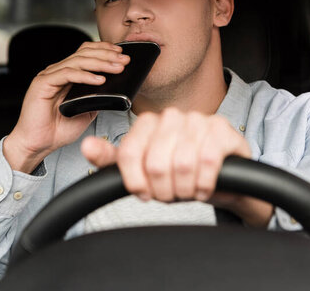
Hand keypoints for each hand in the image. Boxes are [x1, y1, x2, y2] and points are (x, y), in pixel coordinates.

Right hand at [3, 41, 129, 172]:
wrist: (37, 145)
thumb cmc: (56, 130)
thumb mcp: (86, 112)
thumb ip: (96, 98)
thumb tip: (115, 90)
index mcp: (66, 75)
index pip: (85, 53)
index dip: (103, 50)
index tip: (121, 55)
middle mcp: (57, 72)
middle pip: (83, 54)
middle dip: (107, 55)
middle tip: (124, 60)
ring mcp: (49, 76)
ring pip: (77, 61)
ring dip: (100, 63)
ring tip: (116, 68)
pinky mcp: (43, 83)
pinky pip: (67, 74)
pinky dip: (85, 76)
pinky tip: (99, 79)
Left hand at [81, 108, 273, 226]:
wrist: (220, 180)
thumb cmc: (177, 173)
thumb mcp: (140, 170)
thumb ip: (111, 159)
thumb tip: (86, 146)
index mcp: (148, 122)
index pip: (128, 153)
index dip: (135, 181)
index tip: (145, 193)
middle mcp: (172, 116)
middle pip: (155, 163)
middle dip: (163, 190)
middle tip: (171, 194)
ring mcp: (199, 120)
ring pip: (182, 164)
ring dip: (184, 189)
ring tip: (187, 190)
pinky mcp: (222, 130)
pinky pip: (207, 161)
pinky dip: (204, 184)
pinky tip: (204, 187)